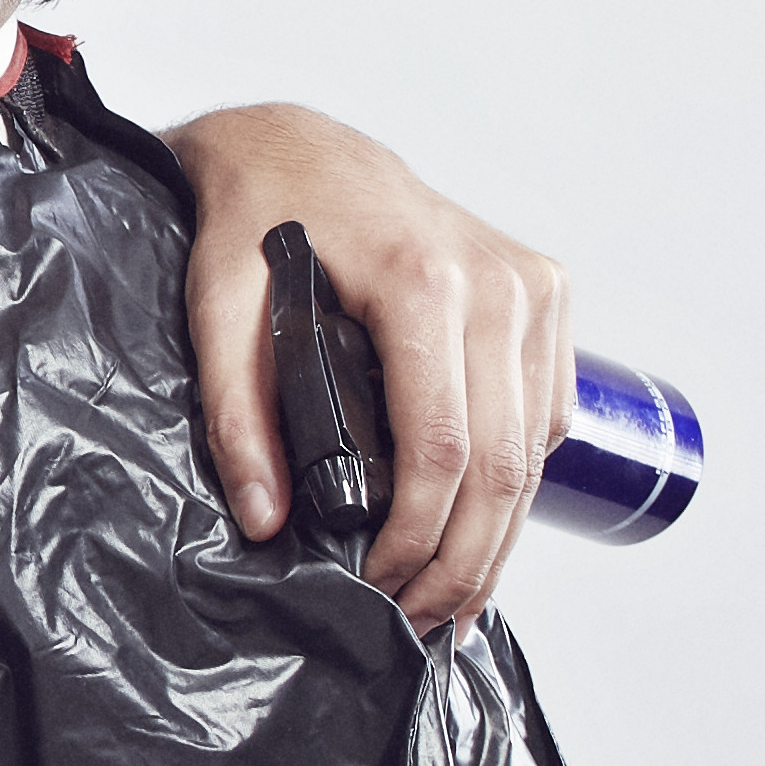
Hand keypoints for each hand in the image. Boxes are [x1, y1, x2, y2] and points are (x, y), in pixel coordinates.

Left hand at [164, 103, 572, 628]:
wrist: (298, 146)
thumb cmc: (256, 217)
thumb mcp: (219, 311)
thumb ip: (237, 416)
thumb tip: (267, 520)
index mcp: (423, 281)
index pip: (444, 448)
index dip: (419, 538)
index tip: (380, 588)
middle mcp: (494, 282)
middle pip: (502, 463)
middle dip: (464, 561)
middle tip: (420, 619)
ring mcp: (530, 285)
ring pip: (534, 448)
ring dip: (499, 537)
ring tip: (448, 597)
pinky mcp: (544, 291)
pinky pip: (546, 412)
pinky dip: (519, 482)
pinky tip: (478, 528)